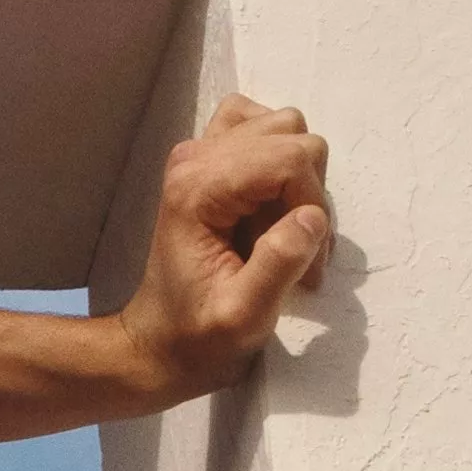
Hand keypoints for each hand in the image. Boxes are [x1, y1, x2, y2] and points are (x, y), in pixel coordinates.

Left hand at [117, 91, 333, 404]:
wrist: (159, 343)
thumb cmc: (198, 337)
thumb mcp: (243, 318)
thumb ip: (277, 265)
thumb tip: (311, 217)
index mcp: (198, 188)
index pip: (291, 159)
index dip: (312, 204)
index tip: (306, 261)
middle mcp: (196, 156)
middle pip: (292, 137)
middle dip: (306, 193)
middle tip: (292, 250)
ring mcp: (200, 150)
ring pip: (285, 129)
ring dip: (295, 180)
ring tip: (276, 232)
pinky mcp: (210, 156)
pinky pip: (262, 127)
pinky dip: (279, 161)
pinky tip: (269, 205)